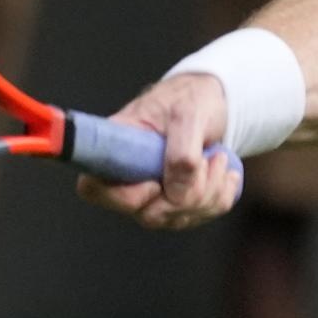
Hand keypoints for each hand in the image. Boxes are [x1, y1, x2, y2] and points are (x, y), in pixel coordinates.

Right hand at [74, 72, 243, 229]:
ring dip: (210, 190)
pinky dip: (220, 196)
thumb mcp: (188, 112)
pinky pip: (200, 217)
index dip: (125, 196)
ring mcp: (152, 197)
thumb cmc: (190, 99)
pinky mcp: (176, 206)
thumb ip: (181, 151)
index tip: (156, 181)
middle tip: (207, 158)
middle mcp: (127, 179)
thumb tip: (175, 190)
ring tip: (218, 156)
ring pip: (177, 218)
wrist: (212, 104)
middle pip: (149, 214)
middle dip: (189, 192)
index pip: (93, 189)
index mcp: (115, 149)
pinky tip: (224, 171)